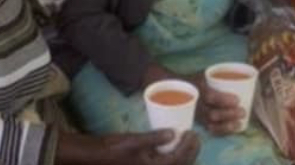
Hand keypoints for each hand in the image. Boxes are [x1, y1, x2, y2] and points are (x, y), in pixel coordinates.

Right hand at [56, 131, 199, 164]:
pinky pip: (167, 163)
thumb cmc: (115, 149)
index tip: (192, 133)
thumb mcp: (135, 141)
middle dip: (191, 152)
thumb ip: (154, 138)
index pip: (178, 160)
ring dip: (185, 155)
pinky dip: (175, 157)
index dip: (188, 148)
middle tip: (196, 136)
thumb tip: (173, 133)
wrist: (99, 156)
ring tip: (190, 141)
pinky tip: (175, 146)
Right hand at [194, 75, 246, 136]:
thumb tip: (244, 73)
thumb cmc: (199, 79)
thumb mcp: (206, 73)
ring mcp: (199, 115)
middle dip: (228, 115)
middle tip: (243, 111)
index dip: (223, 100)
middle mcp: (197, 104)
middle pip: (212, 114)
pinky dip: (223, 131)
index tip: (238, 99)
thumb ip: (220, 74)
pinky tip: (234, 128)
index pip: (210, 96)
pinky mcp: (201, 122)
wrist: (182, 90)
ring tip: (239, 123)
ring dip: (227, 126)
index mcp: (199, 88)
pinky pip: (211, 130)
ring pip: (211, 125)